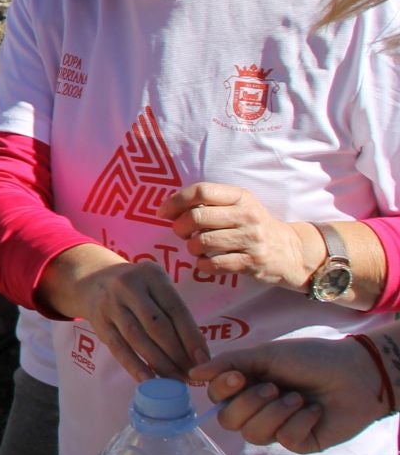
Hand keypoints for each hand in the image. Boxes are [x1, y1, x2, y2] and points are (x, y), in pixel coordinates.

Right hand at [72, 259, 207, 381]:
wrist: (91, 279)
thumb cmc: (136, 288)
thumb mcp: (155, 286)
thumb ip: (173, 311)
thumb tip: (196, 353)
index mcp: (151, 274)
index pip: (176, 309)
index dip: (191, 338)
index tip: (203, 360)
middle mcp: (129, 286)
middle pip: (157, 326)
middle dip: (177, 354)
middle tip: (191, 375)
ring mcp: (111, 303)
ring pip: (138, 338)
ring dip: (160, 363)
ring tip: (175, 379)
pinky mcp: (98, 321)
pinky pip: (118, 347)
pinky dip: (135, 366)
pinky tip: (149, 380)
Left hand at [162, 182, 316, 290]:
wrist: (291, 251)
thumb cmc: (254, 225)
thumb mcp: (239, 206)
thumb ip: (210, 202)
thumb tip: (169, 207)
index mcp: (241, 197)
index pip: (202, 191)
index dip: (176, 201)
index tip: (164, 212)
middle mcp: (247, 216)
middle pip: (197, 216)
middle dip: (180, 227)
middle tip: (182, 233)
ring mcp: (252, 240)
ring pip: (203, 242)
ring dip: (191, 247)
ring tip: (196, 247)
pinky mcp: (252, 262)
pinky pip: (214, 264)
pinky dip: (202, 264)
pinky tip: (205, 261)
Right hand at [189, 337, 389, 454]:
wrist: (354, 374)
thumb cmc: (311, 359)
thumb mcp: (266, 354)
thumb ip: (229, 363)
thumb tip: (192, 373)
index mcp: (245, 385)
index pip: (215, 397)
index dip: (221, 390)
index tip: (239, 377)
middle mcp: (256, 408)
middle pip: (228, 420)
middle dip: (250, 404)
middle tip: (274, 387)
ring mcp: (276, 427)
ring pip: (253, 434)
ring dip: (276, 413)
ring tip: (298, 398)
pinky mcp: (299, 442)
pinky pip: (284, 439)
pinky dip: (299, 421)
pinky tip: (314, 410)